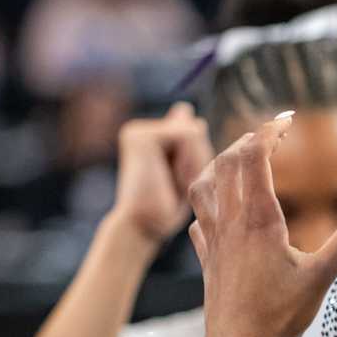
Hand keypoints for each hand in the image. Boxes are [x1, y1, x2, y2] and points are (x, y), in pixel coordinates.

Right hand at [113, 102, 214, 245]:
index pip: (195, 129)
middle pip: (196, 128)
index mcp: (150, 135)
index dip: (198, 159)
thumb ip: (187, 142)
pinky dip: (188, 162)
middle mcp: (141, 128)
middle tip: (176, 186)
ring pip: (194, 131)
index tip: (178, 186)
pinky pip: (187, 135)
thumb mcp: (185, 172)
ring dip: (194, 164)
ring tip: (174, 184)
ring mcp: (138, 129)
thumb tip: (184, 107)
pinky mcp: (139, 135)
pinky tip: (171, 179)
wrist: (142, 228)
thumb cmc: (165, 210)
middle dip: (198, 160)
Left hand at [187, 115, 336, 336]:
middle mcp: (230, 221)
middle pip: (228, 160)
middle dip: (250, 139)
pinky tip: (220, 209)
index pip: (254, 155)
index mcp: (258, 218)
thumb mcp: (322, 274)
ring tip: (241, 159)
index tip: (288, 120)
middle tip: (274, 135)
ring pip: (204, 183)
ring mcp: (213, 237)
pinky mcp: (206, 256)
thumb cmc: (279, 314)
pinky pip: (198, 216)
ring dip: (222, 162)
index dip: (269, 130)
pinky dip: (208, 201)